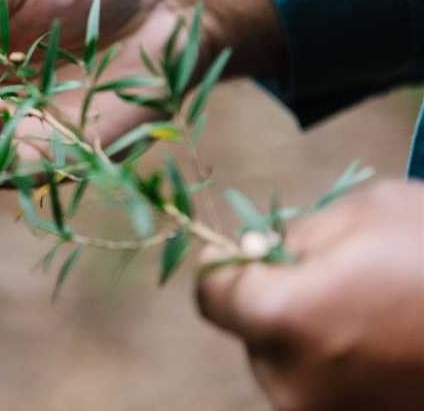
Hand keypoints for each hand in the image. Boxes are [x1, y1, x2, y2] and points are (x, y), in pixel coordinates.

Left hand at [197, 179, 423, 410]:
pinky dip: (346, 369)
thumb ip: (295, 234)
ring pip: (290, 366)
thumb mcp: (367, 213)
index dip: (227, 270)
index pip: (212, 295)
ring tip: (377, 315)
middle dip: (280, 303)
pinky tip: (391, 345)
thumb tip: (261, 252)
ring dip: (313, 339)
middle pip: (252, 334)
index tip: (254, 256)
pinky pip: (328, 391)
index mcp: (281, 319)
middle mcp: (291, 384)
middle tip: (336, 281)